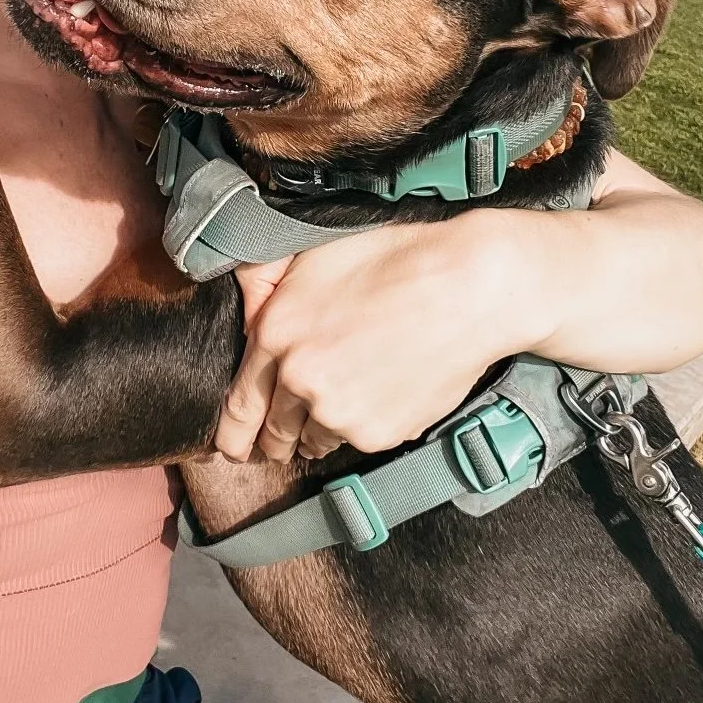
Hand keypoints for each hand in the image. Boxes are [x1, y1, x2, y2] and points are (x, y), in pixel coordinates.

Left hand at [216, 212, 546, 464]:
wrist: (468, 286)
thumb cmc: (398, 258)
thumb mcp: (316, 255)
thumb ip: (268, 286)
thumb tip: (247, 313)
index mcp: (276, 333)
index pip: (239, 404)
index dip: (234, 432)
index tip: (234, 447)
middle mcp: (299, 378)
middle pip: (273, 433)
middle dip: (274, 440)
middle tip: (280, 442)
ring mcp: (337, 411)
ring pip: (314, 441)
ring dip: (319, 432)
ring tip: (343, 406)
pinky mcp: (376, 433)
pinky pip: (356, 441)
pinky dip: (362, 427)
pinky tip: (380, 397)